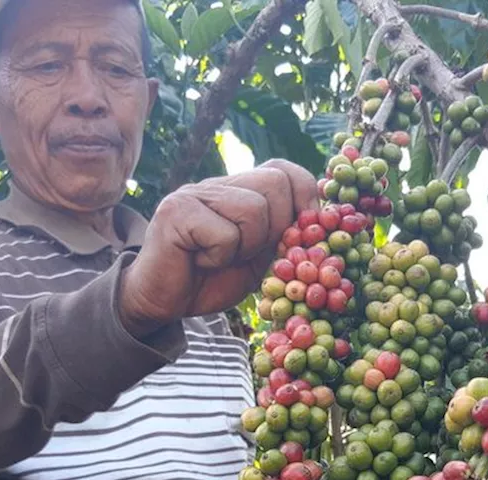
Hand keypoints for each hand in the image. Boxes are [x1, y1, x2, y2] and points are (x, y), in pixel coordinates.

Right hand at [118, 160, 317, 335]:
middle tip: (249, 252)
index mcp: (240, 190)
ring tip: (221, 258)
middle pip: (274, 183)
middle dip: (276, 227)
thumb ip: (284, 235)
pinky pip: (224, 233)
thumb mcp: (260, 257)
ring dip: (246, 246)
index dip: (304, 195)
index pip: (284, 169)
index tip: (306, 229)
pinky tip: (200, 262)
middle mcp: (218, 183)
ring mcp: (195, 193)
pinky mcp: (175, 211)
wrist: (163, 302)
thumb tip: (324, 222)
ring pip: (253, 208)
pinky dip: (220, 257)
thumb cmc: (211, 279)